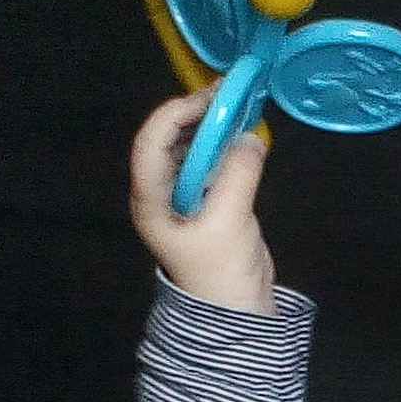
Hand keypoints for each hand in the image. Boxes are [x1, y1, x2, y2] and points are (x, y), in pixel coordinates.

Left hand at [129, 90, 276, 315]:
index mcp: (151, 198)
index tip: (210, 98)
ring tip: (241, 103)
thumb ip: (237, 174)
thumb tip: (249, 136)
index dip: (175, 114)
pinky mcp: (207, 198)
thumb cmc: (219, 271)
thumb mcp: (228, 221)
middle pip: (169, 139)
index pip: (150, 143)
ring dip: (212, 124)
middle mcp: (161, 192)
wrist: (233, 310)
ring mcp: (183, 195)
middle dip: (196, 112)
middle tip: (231, 91)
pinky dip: (226, 142)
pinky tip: (246, 129)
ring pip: (191, 146)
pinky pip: (210, 160)